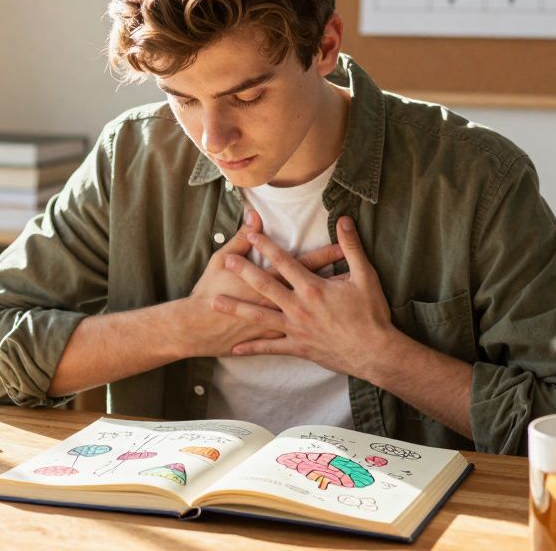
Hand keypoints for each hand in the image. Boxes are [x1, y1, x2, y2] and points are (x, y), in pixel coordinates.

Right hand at [175, 210, 346, 358]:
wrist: (198, 328)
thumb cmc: (208, 292)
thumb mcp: (222, 260)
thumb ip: (240, 240)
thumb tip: (254, 217)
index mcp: (272, 282)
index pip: (304, 264)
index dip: (324, 254)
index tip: (343, 246)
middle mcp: (281, 303)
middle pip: (314, 286)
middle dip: (336, 276)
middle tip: (358, 270)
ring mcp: (280, 324)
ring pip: (313, 313)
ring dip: (331, 304)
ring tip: (352, 297)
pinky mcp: (274, 339)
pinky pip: (300, 336)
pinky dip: (317, 332)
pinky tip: (331, 331)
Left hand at [214, 215, 410, 378]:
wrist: (375, 352)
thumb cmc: (372, 314)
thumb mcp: (366, 276)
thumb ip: (352, 247)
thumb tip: (344, 220)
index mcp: (312, 288)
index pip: (284, 262)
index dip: (266, 247)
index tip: (251, 235)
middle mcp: (298, 307)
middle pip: (264, 286)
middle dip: (243, 271)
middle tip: (225, 260)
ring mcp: (295, 329)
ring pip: (259, 316)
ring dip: (236, 308)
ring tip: (215, 301)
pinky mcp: (298, 348)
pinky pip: (270, 348)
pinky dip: (252, 348)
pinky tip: (235, 348)